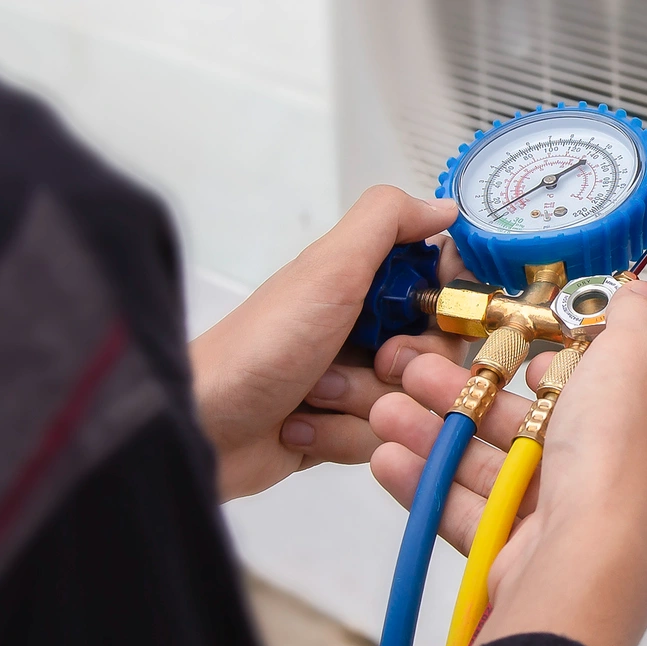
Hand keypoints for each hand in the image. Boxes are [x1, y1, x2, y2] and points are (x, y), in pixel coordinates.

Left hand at [191, 185, 468, 500]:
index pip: (446, 289)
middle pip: (440, 353)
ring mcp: (352, 382)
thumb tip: (443, 206)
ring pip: (412, 401)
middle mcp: (362, 329)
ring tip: (314, 397)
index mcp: (362, 283)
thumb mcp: (328, 271)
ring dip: (364, 404)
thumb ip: (386, 223)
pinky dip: (341, 437)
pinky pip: (382, 440)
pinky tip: (299, 428)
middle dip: (404, 365)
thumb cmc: (260, 347)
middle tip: (372, 361)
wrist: (197, 428)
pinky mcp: (340, 430)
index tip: (426, 316)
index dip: (449, 307)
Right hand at [368, 279, 646, 645]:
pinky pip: (470, 510)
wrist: (584, 556)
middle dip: (470, 393)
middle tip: (415, 369)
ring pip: (495, 463)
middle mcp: (621, 473)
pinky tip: (387, 457)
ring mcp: (570, 516)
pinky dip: (430, 482)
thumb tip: (638, 293)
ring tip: (384, 407)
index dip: (563, 367)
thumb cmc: (617, 450)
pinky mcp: (524, 552)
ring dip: (438, 432)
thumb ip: (634, 319)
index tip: (527, 352)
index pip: (609, 387)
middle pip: (536, 422)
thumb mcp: (635, 358)